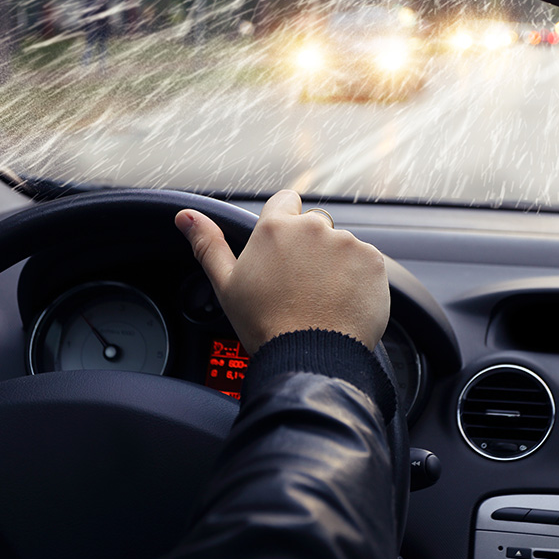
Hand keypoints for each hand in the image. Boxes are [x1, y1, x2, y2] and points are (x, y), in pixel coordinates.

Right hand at [174, 190, 389, 353]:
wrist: (310, 358)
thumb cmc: (265, 326)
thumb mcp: (226, 285)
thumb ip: (208, 244)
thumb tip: (185, 216)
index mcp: (275, 228)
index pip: (285, 201)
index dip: (284, 224)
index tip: (284, 251)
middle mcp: (313, 227)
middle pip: (315, 225)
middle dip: (310, 248)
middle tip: (301, 285)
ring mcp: (347, 243)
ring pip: (342, 246)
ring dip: (336, 264)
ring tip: (322, 299)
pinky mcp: (373, 262)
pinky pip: (367, 263)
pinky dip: (359, 279)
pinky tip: (343, 302)